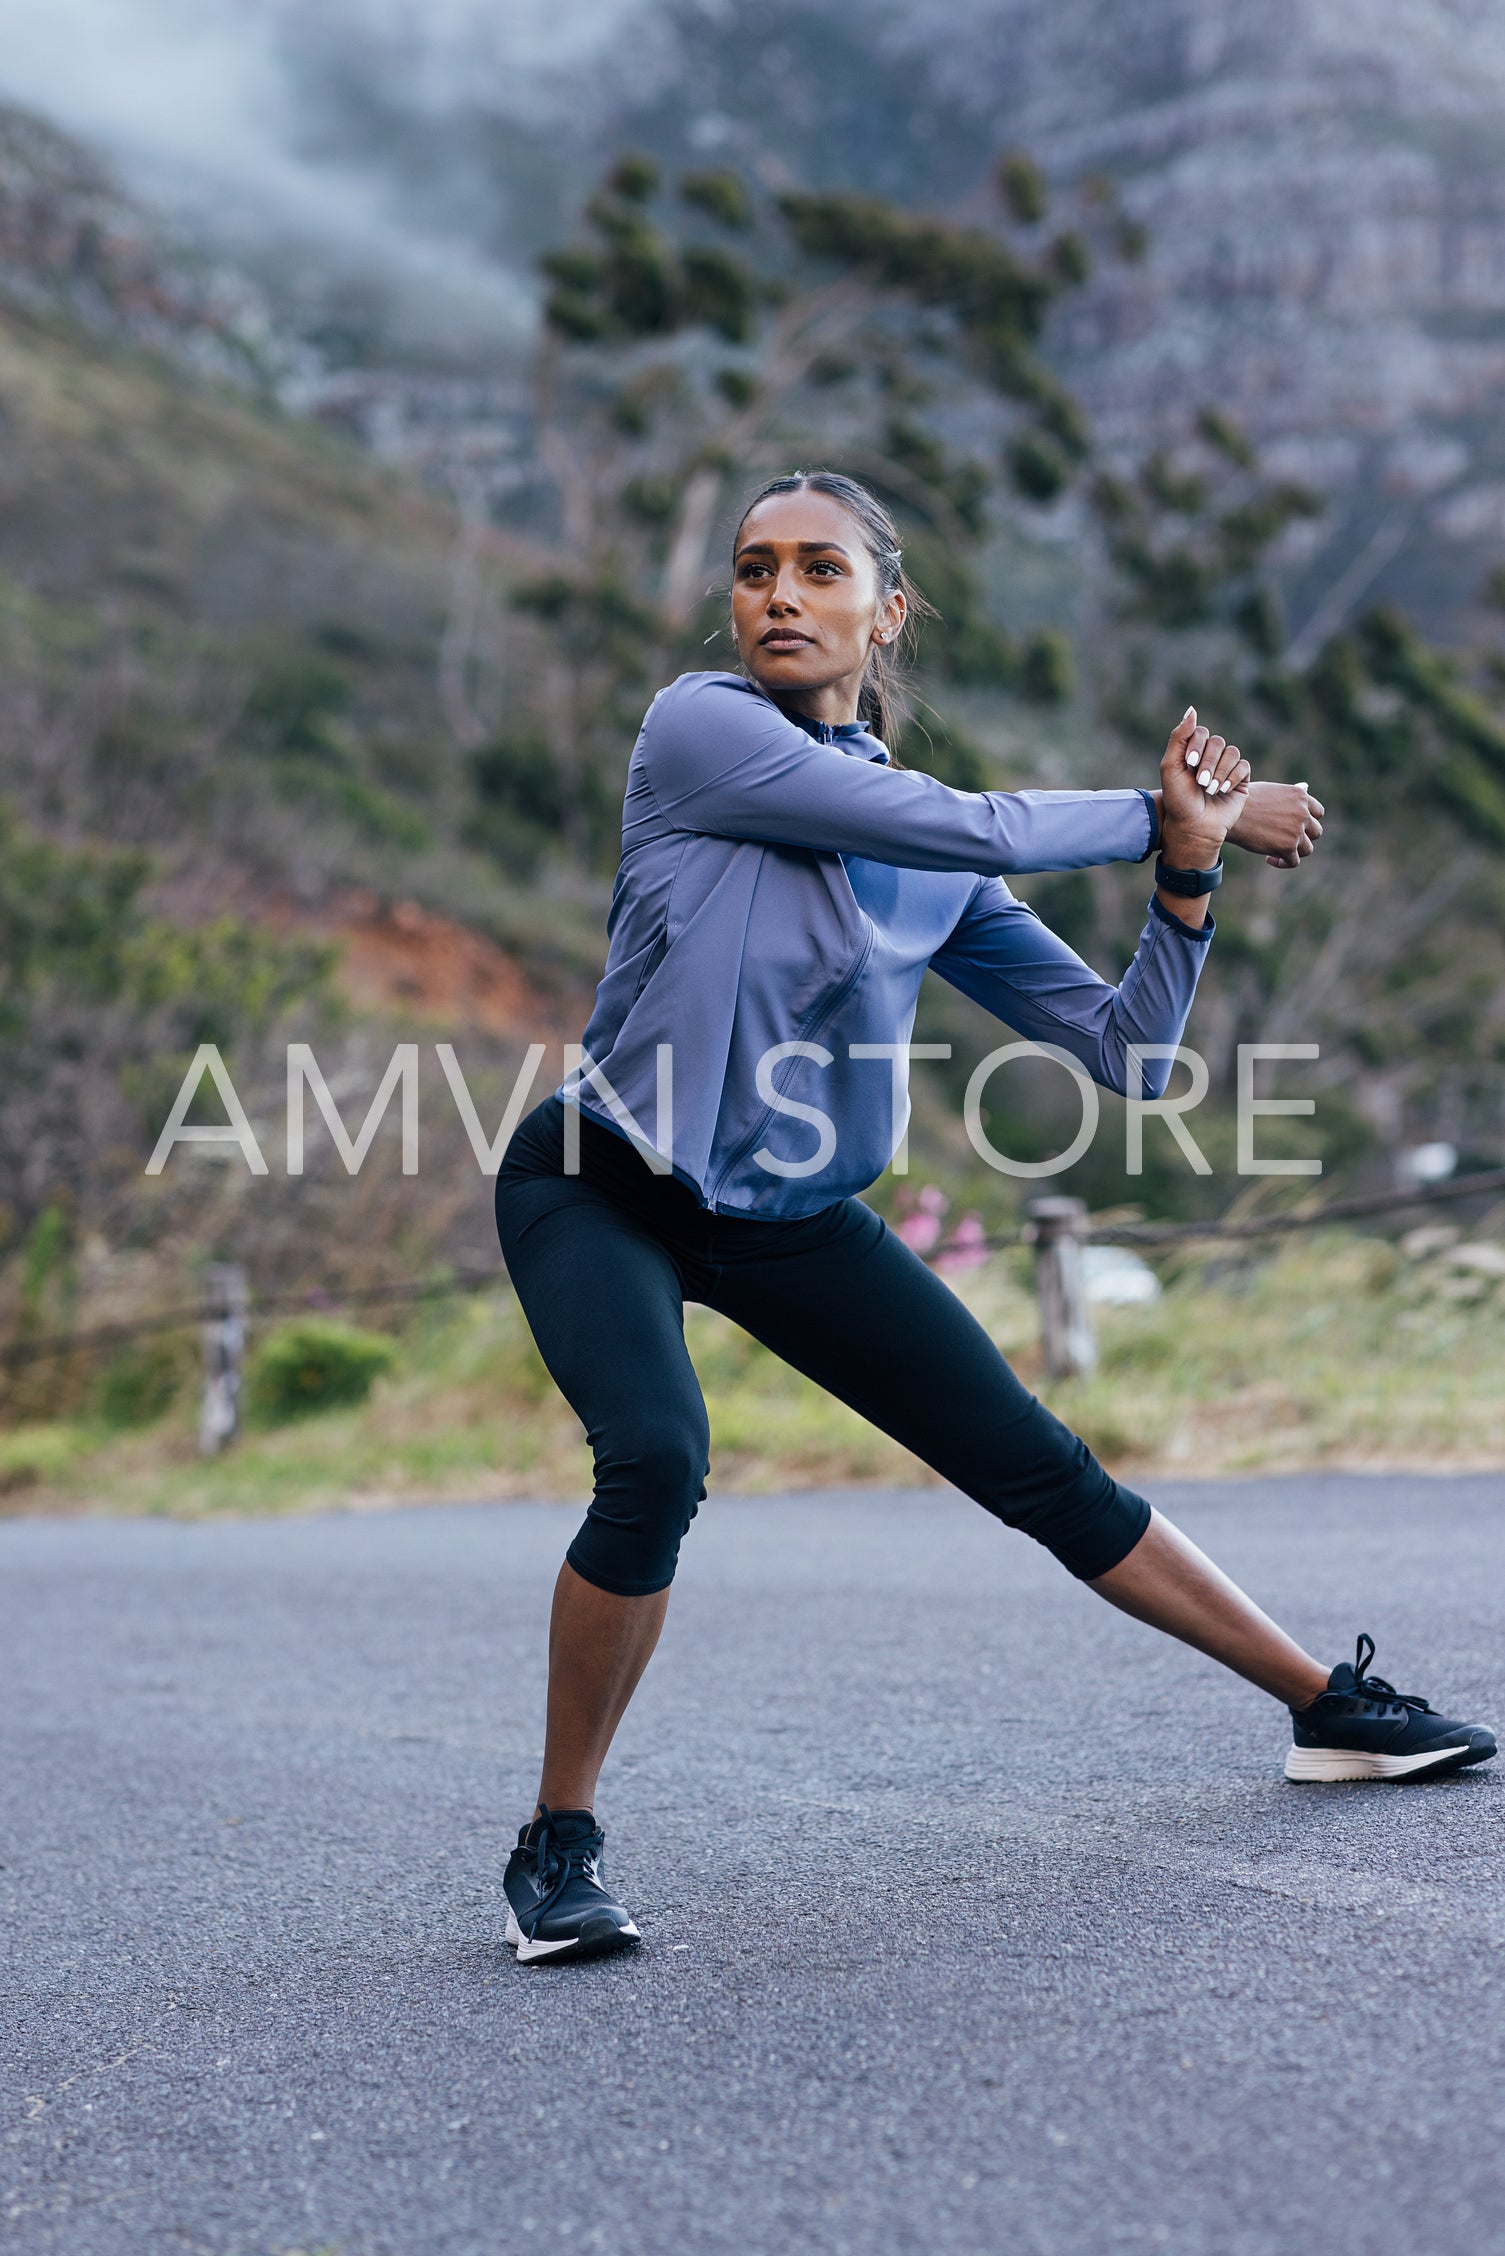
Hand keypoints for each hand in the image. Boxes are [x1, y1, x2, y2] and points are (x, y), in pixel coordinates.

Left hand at [1159, 706, 1248, 865]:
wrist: (1194, 827)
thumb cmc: (1178, 800)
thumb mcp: (1171, 767)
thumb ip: (1179, 737)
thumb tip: (1192, 708)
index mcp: (1192, 753)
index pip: (1200, 733)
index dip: (1196, 746)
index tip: (1189, 764)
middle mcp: (1210, 758)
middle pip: (1217, 742)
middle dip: (1208, 762)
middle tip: (1200, 783)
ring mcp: (1226, 769)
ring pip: (1232, 753)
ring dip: (1220, 772)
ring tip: (1210, 790)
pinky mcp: (1241, 781)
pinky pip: (1244, 767)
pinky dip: (1233, 778)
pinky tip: (1223, 791)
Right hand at [1226, 779, 1324, 867]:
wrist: (1227, 812)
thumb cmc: (1242, 801)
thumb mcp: (1269, 792)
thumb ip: (1287, 800)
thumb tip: (1299, 803)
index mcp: (1300, 796)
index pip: (1318, 812)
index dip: (1309, 821)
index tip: (1298, 826)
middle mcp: (1303, 812)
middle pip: (1315, 831)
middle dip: (1303, 837)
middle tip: (1288, 840)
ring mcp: (1297, 830)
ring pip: (1307, 848)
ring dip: (1294, 851)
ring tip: (1278, 852)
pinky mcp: (1288, 847)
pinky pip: (1294, 861)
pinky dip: (1283, 863)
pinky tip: (1269, 859)